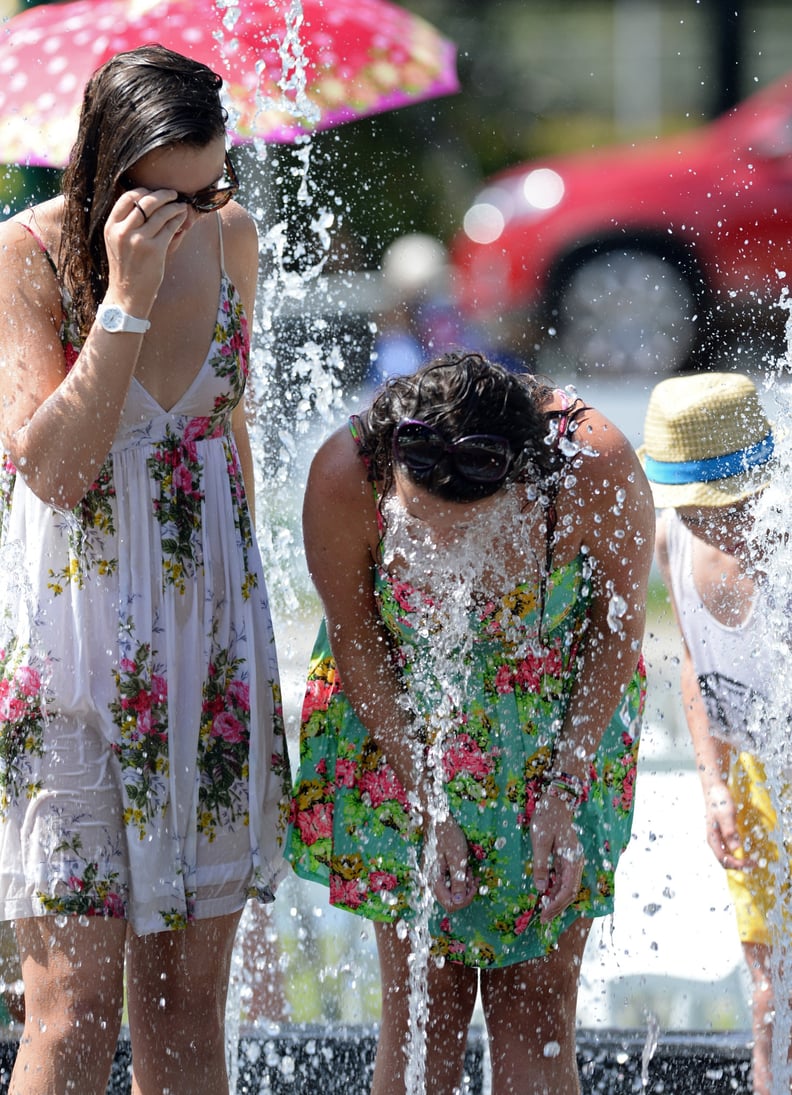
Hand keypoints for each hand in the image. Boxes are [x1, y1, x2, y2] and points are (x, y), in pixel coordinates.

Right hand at [103, 187, 188, 316]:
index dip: (143, 191)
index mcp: (111, 227)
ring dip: (174, 206)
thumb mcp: (118, 243)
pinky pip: (170, 227)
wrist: (127, 295)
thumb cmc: (126, 268)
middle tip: (173, 193)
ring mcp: (139, 240)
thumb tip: (149, 202)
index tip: (153, 192)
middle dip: (163, 194)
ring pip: (161, 213)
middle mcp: (123, 231)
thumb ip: (128, 224)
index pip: (127, 198)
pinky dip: (178, 219)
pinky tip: (182, 218)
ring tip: (182, 206)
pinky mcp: (155, 250)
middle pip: (146, 201)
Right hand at [425, 814, 476, 912]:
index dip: (464, 900)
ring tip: (467, 867)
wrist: (437, 820)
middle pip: (449, 900)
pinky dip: (458, 877)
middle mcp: (430, 881)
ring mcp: (432, 876)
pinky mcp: (435, 872)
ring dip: (462, 883)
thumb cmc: (448, 835)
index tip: (473, 885)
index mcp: (433, 880)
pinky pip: (448, 882)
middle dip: (465, 891)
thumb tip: (459, 901)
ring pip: (450, 892)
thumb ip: (458, 881)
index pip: (449, 904)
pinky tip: (462, 866)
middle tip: (471, 874)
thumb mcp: (457, 858)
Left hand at [530, 795, 584, 923]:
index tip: (544, 913)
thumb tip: (541, 888)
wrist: (556, 801)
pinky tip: (546, 894)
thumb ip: (541, 865)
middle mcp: (577, 863)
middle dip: (558, 907)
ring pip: (568, 887)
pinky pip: (564, 878)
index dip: (557, 905)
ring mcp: (573, 860)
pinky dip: (556, 889)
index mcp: (573, 860)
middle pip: (571, 892)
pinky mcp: (568, 858)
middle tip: (543, 918)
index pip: (568, 890)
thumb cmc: (547, 818)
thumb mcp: (540, 841)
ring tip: (544, 910)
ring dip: (557, 899)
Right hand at [705, 783, 750, 869]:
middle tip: (755, 863)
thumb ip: (730, 832)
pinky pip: (731, 848)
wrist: (714, 789)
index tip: (749, 862)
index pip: (723, 859)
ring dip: (740, 859)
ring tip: (753, 859)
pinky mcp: (724, 833)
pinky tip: (748, 849)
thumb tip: (736, 849)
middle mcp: (715, 840)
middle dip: (740, 864)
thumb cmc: (719, 801)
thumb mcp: (726, 815)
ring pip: (729, 855)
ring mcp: (719, 837)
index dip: (736, 864)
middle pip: (726, 860)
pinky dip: (740, 852)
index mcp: (712, 838)